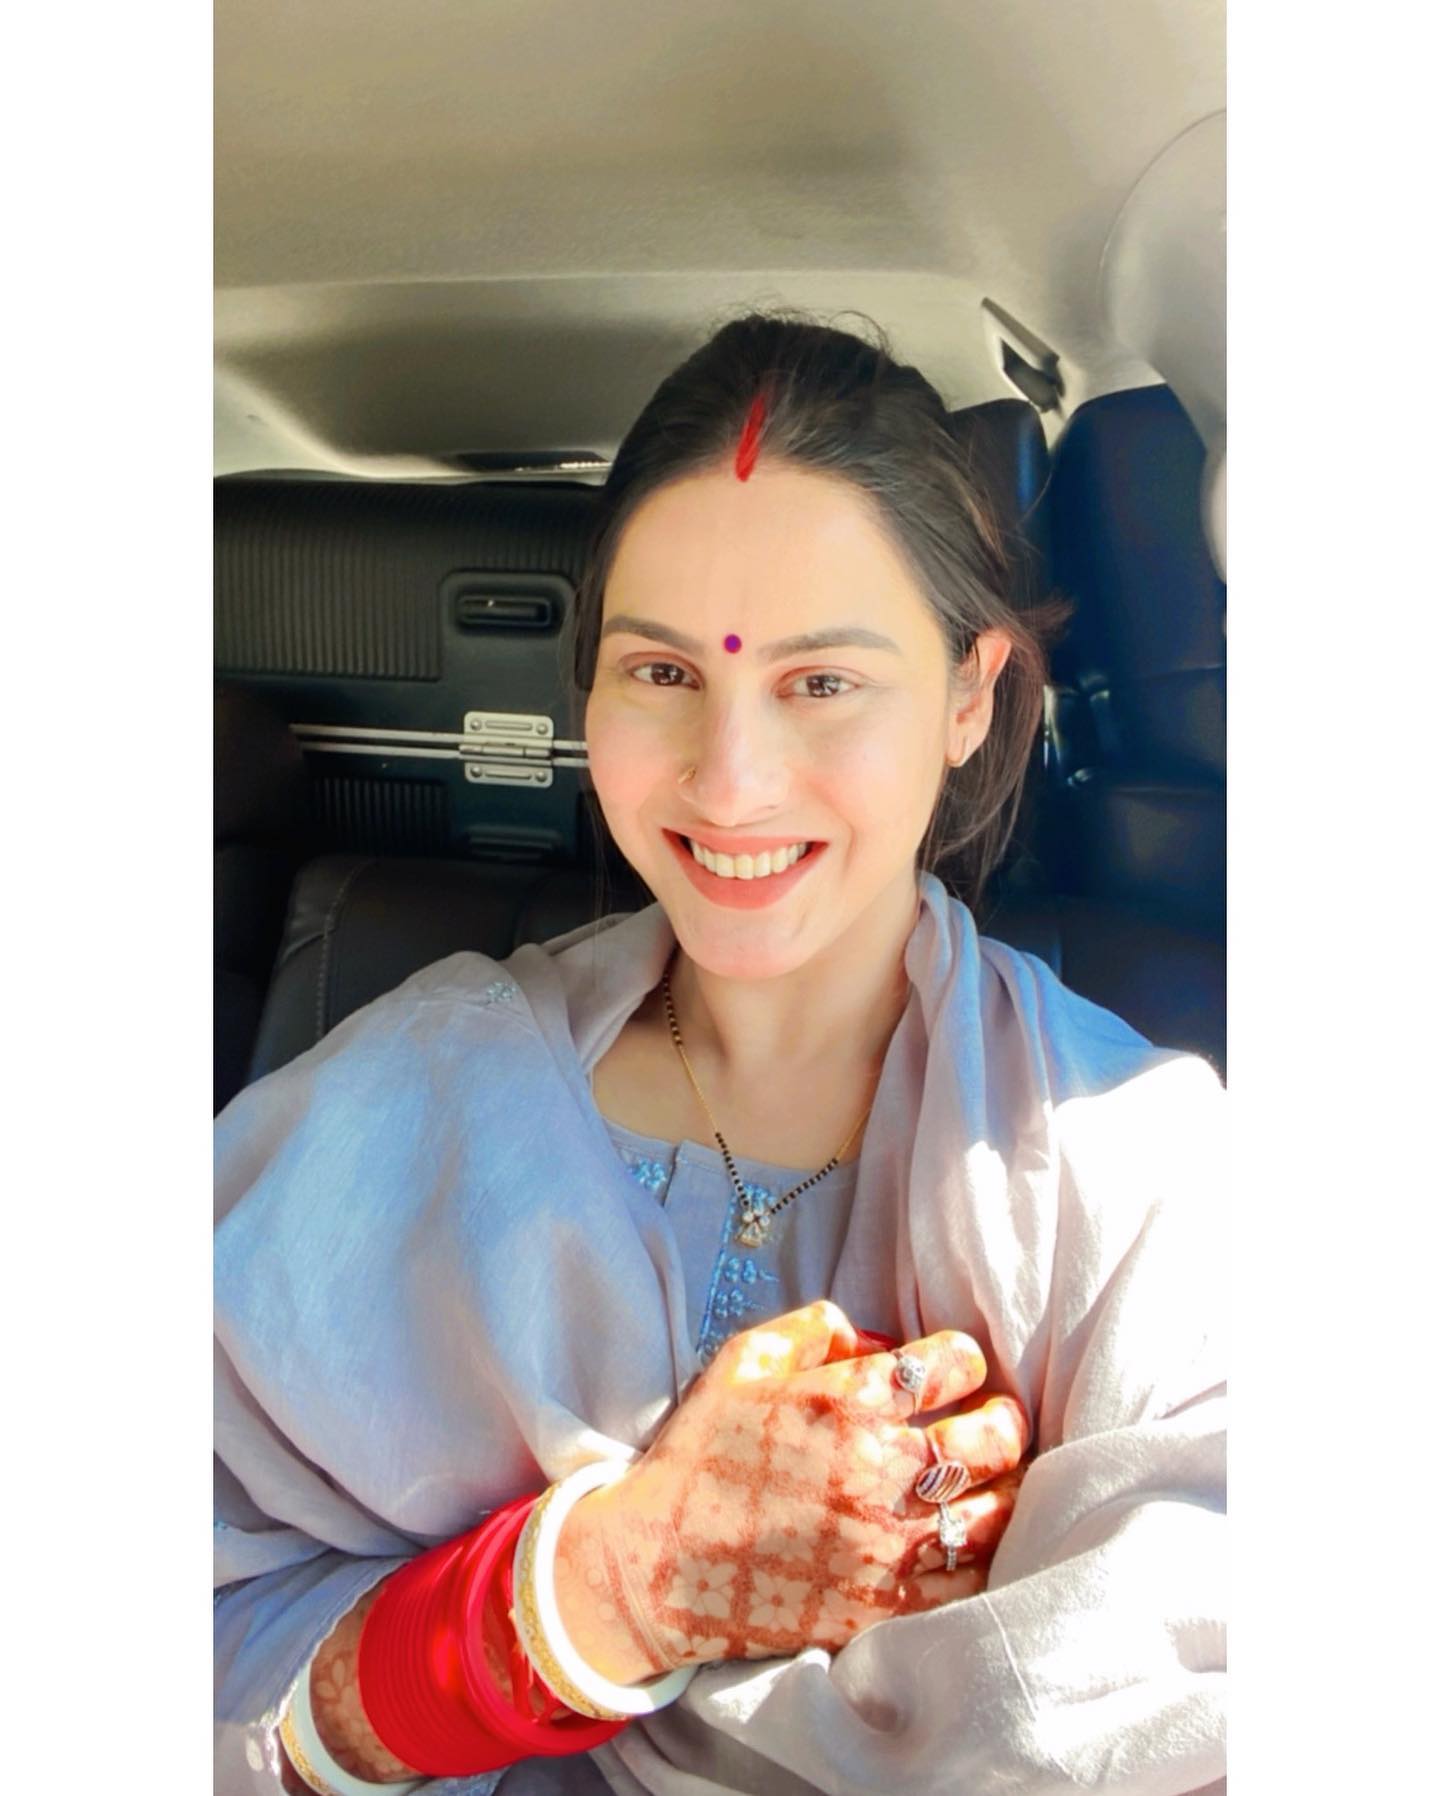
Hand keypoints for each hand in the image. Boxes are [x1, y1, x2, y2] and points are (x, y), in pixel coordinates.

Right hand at [554, 1301, 1028, 1677]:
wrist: (659, 1564)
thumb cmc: (701, 1455)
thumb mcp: (742, 1362)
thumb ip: (815, 1327)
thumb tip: (880, 1338)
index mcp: (845, 1399)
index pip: (953, 1363)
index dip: (964, 1360)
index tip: (957, 1369)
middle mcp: (876, 1468)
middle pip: (991, 1435)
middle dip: (1002, 1419)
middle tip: (995, 1420)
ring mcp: (886, 1542)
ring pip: (995, 1508)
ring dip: (1006, 1486)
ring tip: (996, 1479)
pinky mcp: (886, 1605)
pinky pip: (970, 1579)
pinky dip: (985, 1553)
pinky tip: (973, 1537)